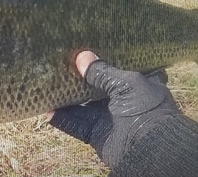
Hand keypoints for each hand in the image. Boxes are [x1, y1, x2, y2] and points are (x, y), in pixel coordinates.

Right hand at [49, 51, 178, 168]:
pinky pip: (76, 125)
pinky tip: (48, 111)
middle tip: (60, 65)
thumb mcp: (127, 83)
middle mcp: (122, 100)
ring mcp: (109, 117)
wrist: (150, 150)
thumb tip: (82, 57)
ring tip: (47, 86)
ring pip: (82, 106)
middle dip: (79, 79)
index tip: (85, 47)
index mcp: (137, 84)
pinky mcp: (97, 134)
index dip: (103, 59)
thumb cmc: (145, 110)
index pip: (118, 67)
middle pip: (95, 87)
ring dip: (66, 99)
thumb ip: (102, 72)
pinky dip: (63, 119)